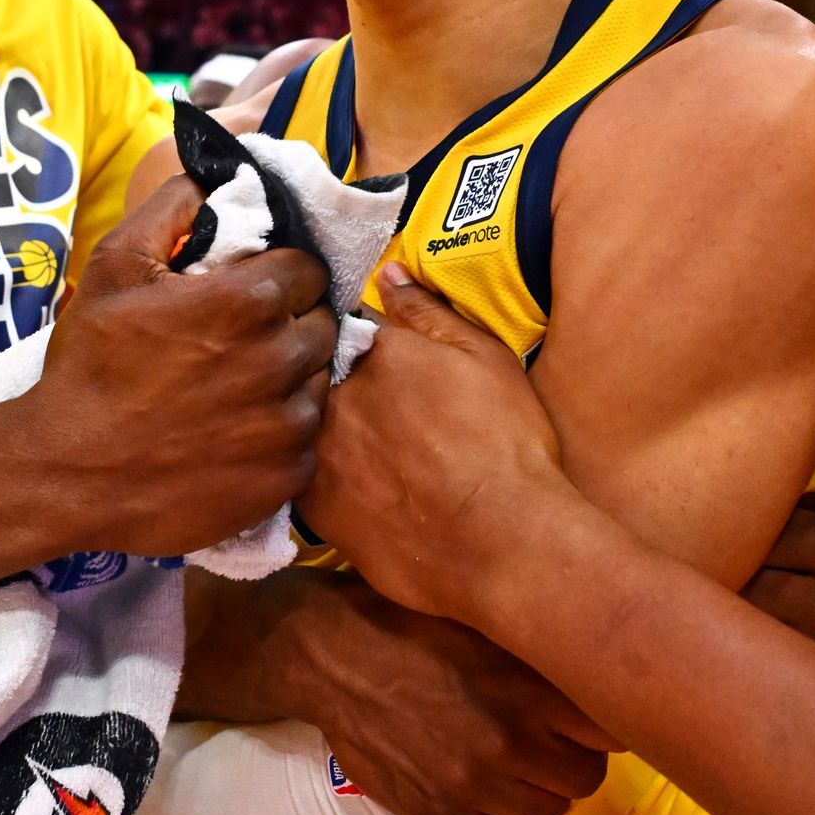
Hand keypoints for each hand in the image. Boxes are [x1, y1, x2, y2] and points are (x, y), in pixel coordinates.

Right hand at [3, 173, 337, 556]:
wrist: (68, 476)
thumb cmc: (89, 368)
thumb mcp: (114, 266)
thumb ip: (171, 209)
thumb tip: (211, 179)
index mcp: (251, 300)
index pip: (308, 269)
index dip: (282, 274)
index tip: (252, 290)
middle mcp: (282, 358)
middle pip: (321, 324)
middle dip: (291, 323)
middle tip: (244, 340)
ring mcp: (289, 423)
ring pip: (318, 383)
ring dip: (289, 380)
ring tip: (237, 391)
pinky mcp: (286, 476)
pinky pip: (305, 443)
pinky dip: (279, 436)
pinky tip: (236, 437)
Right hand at [279, 572, 611, 814]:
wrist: (332, 659)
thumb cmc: (412, 625)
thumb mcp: (485, 623)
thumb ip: (539, 653)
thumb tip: (592, 665)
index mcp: (525, 687)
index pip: (609, 729)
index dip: (607, 723)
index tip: (596, 717)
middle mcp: (507, 741)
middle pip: (586, 777)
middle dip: (578, 761)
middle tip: (559, 744)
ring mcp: (473, 784)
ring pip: (551, 811)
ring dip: (547, 792)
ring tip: (527, 769)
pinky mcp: (442, 812)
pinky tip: (501, 793)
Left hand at [297, 265, 571, 629]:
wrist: (503, 542)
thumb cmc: (508, 444)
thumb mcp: (487, 359)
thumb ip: (429, 313)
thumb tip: (387, 272)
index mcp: (376, 351)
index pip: (351, 336)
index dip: (370, 357)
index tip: (393, 381)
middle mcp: (336, 394)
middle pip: (327, 383)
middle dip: (348, 398)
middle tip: (394, 430)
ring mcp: (319, 451)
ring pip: (314, 432)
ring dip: (336, 441)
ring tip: (380, 466)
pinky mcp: (313, 506)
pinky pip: (306, 481)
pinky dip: (330, 484)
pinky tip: (366, 497)